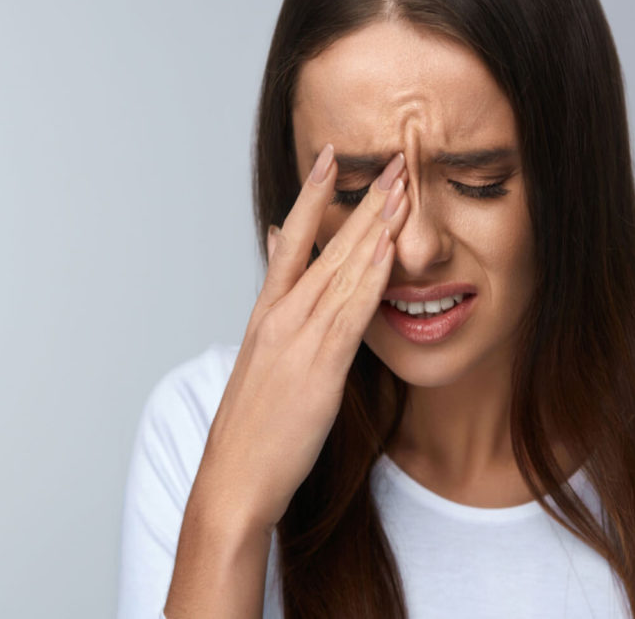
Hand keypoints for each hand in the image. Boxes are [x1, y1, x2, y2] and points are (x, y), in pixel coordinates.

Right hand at [194, 144, 409, 534]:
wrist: (234, 477)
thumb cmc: (251, 421)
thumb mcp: (258, 354)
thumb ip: (274, 300)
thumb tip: (277, 249)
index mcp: (267, 311)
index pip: (292, 239)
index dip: (311, 195)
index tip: (330, 157)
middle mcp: (280, 316)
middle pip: (326, 245)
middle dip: (361, 200)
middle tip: (392, 158)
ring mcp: (298, 339)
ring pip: (342, 271)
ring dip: (374, 226)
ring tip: (400, 186)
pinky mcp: (319, 369)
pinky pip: (350, 314)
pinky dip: (370, 277)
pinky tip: (388, 248)